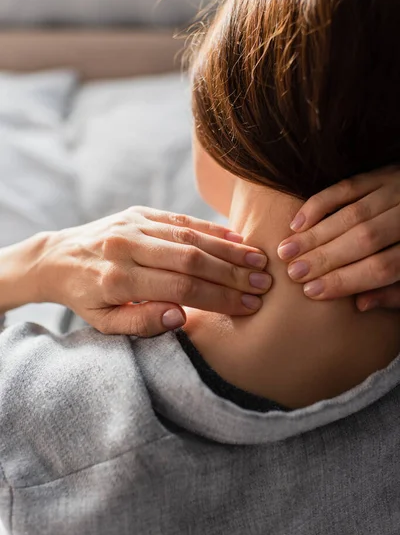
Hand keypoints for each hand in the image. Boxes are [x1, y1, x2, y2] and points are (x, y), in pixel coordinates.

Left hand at [35, 207, 270, 335]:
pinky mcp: (139, 212)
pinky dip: (210, 229)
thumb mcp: (105, 322)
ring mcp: (133, 225)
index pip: (181, 288)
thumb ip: (143, 322)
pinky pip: (180, 220)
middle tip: (263, 284)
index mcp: (118, 280)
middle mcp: (126, 247)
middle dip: (232, 274)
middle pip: (191, 259)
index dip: (219, 298)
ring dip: (227, 250)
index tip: (248, 306)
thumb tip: (183, 316)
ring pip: (190, 236)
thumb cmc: (85, 297)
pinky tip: (235, 240)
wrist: (58, 258)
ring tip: (257, 262)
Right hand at [277, 166, 399, 310]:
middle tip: (292, 272)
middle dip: (325, 258)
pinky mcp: (386, 172)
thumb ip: (395, 293)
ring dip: (315, 234)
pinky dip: (321, 203)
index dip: (345, 281)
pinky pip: (349, 186)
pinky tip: (298, 222)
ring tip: (286, 251)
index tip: (312, 292)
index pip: (382, 267)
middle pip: (364, 239)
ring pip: (353, 214)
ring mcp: (399, 190)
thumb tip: (360, 304)